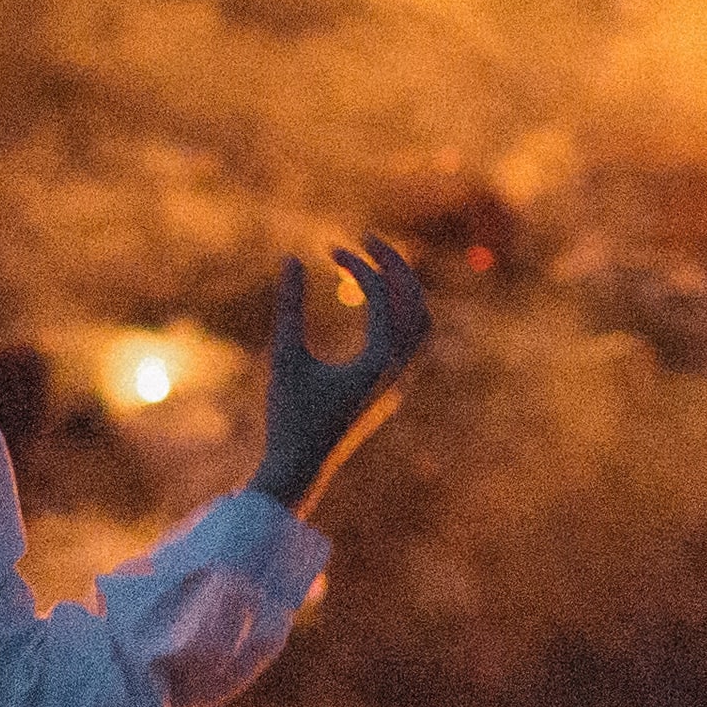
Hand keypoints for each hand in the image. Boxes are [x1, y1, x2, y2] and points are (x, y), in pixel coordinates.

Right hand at [249, 237, 431, 517]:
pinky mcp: (391, 390)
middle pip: (417, 303)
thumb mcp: (285, 355)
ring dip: (402, 291)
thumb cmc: (289, 415)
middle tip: (367, 238)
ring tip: (374, 265)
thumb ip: (289, 305)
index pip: (383, 296)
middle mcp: (399, 371)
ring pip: (421, 324)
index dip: (359, 266)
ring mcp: (399, 383)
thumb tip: (291, 257)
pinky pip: (410, 342)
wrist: (301, 469)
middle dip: (395, 266)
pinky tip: (368, 302)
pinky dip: (397, 314)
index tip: (330, 249)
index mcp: (379, 361)